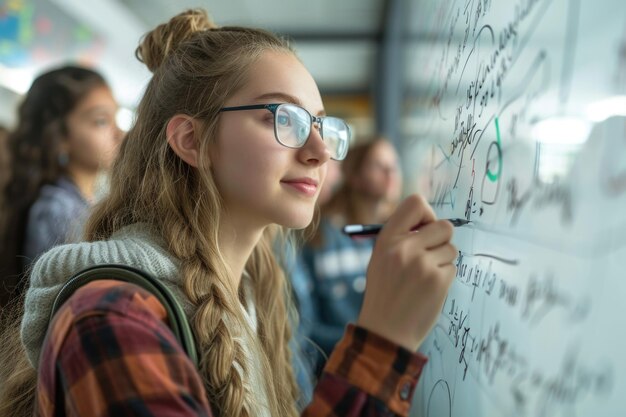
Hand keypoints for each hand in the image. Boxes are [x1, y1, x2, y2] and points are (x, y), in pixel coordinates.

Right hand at [357, 194, 456, 350]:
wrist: (385, 330)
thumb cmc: (384, 293)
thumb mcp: (380, 258)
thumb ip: (401, 238)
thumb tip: (429, 223)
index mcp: (387, 239)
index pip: (416, 203)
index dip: (427, 214)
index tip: (424, 229)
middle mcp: (405, 247)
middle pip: (443, 225)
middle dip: (441, 239)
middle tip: (430, 254)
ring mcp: (423, 264)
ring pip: (451, 248)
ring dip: (443, 260)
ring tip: (425, 277)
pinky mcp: (438, 281)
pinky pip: (452, 268)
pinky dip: (444, 277)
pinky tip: (429, 290)